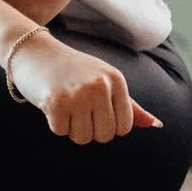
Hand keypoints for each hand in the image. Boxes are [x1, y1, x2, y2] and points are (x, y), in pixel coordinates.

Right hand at [7, 29, 162, 142]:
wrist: (34, 52)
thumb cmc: (73, 71)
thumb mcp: (105, 81)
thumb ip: (130, 106)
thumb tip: (157, 125)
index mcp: (116, 80)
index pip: (124, 126)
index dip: (108, 126)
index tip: (96, 111)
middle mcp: (100, 86)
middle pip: (104, 135)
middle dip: (89, 129)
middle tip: (78, 109)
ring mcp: (78, 94)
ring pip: (82, 138)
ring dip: (71, 127)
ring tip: (66, 105)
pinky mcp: (56, 103)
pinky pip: (61, 132)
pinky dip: (55, 124)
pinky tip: (52, 104)